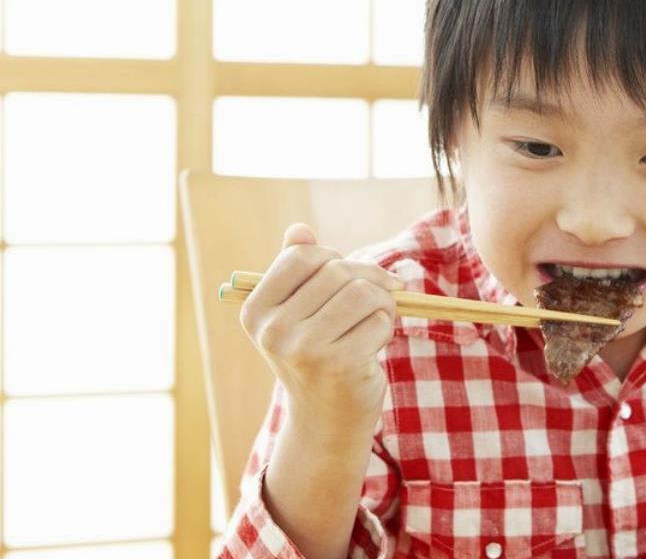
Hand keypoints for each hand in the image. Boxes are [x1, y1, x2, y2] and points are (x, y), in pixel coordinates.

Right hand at [239, 223, 402, 440]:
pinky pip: (379, 320)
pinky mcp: (339, 364)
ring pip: (362, 292)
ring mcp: (304, 349)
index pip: (301, 256)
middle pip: (337, 270)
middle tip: (376, 300)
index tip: (350, 276)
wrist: (326, 420)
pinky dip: (386, 327)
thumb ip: (297, 271)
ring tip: (376, 321)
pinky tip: (373, 346)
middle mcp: (273, 330)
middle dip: (368, 279)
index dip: (335, 259)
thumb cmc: (317, 356)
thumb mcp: (298, 313)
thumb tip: (299, 228)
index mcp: (256, 311)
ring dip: (382, 303)